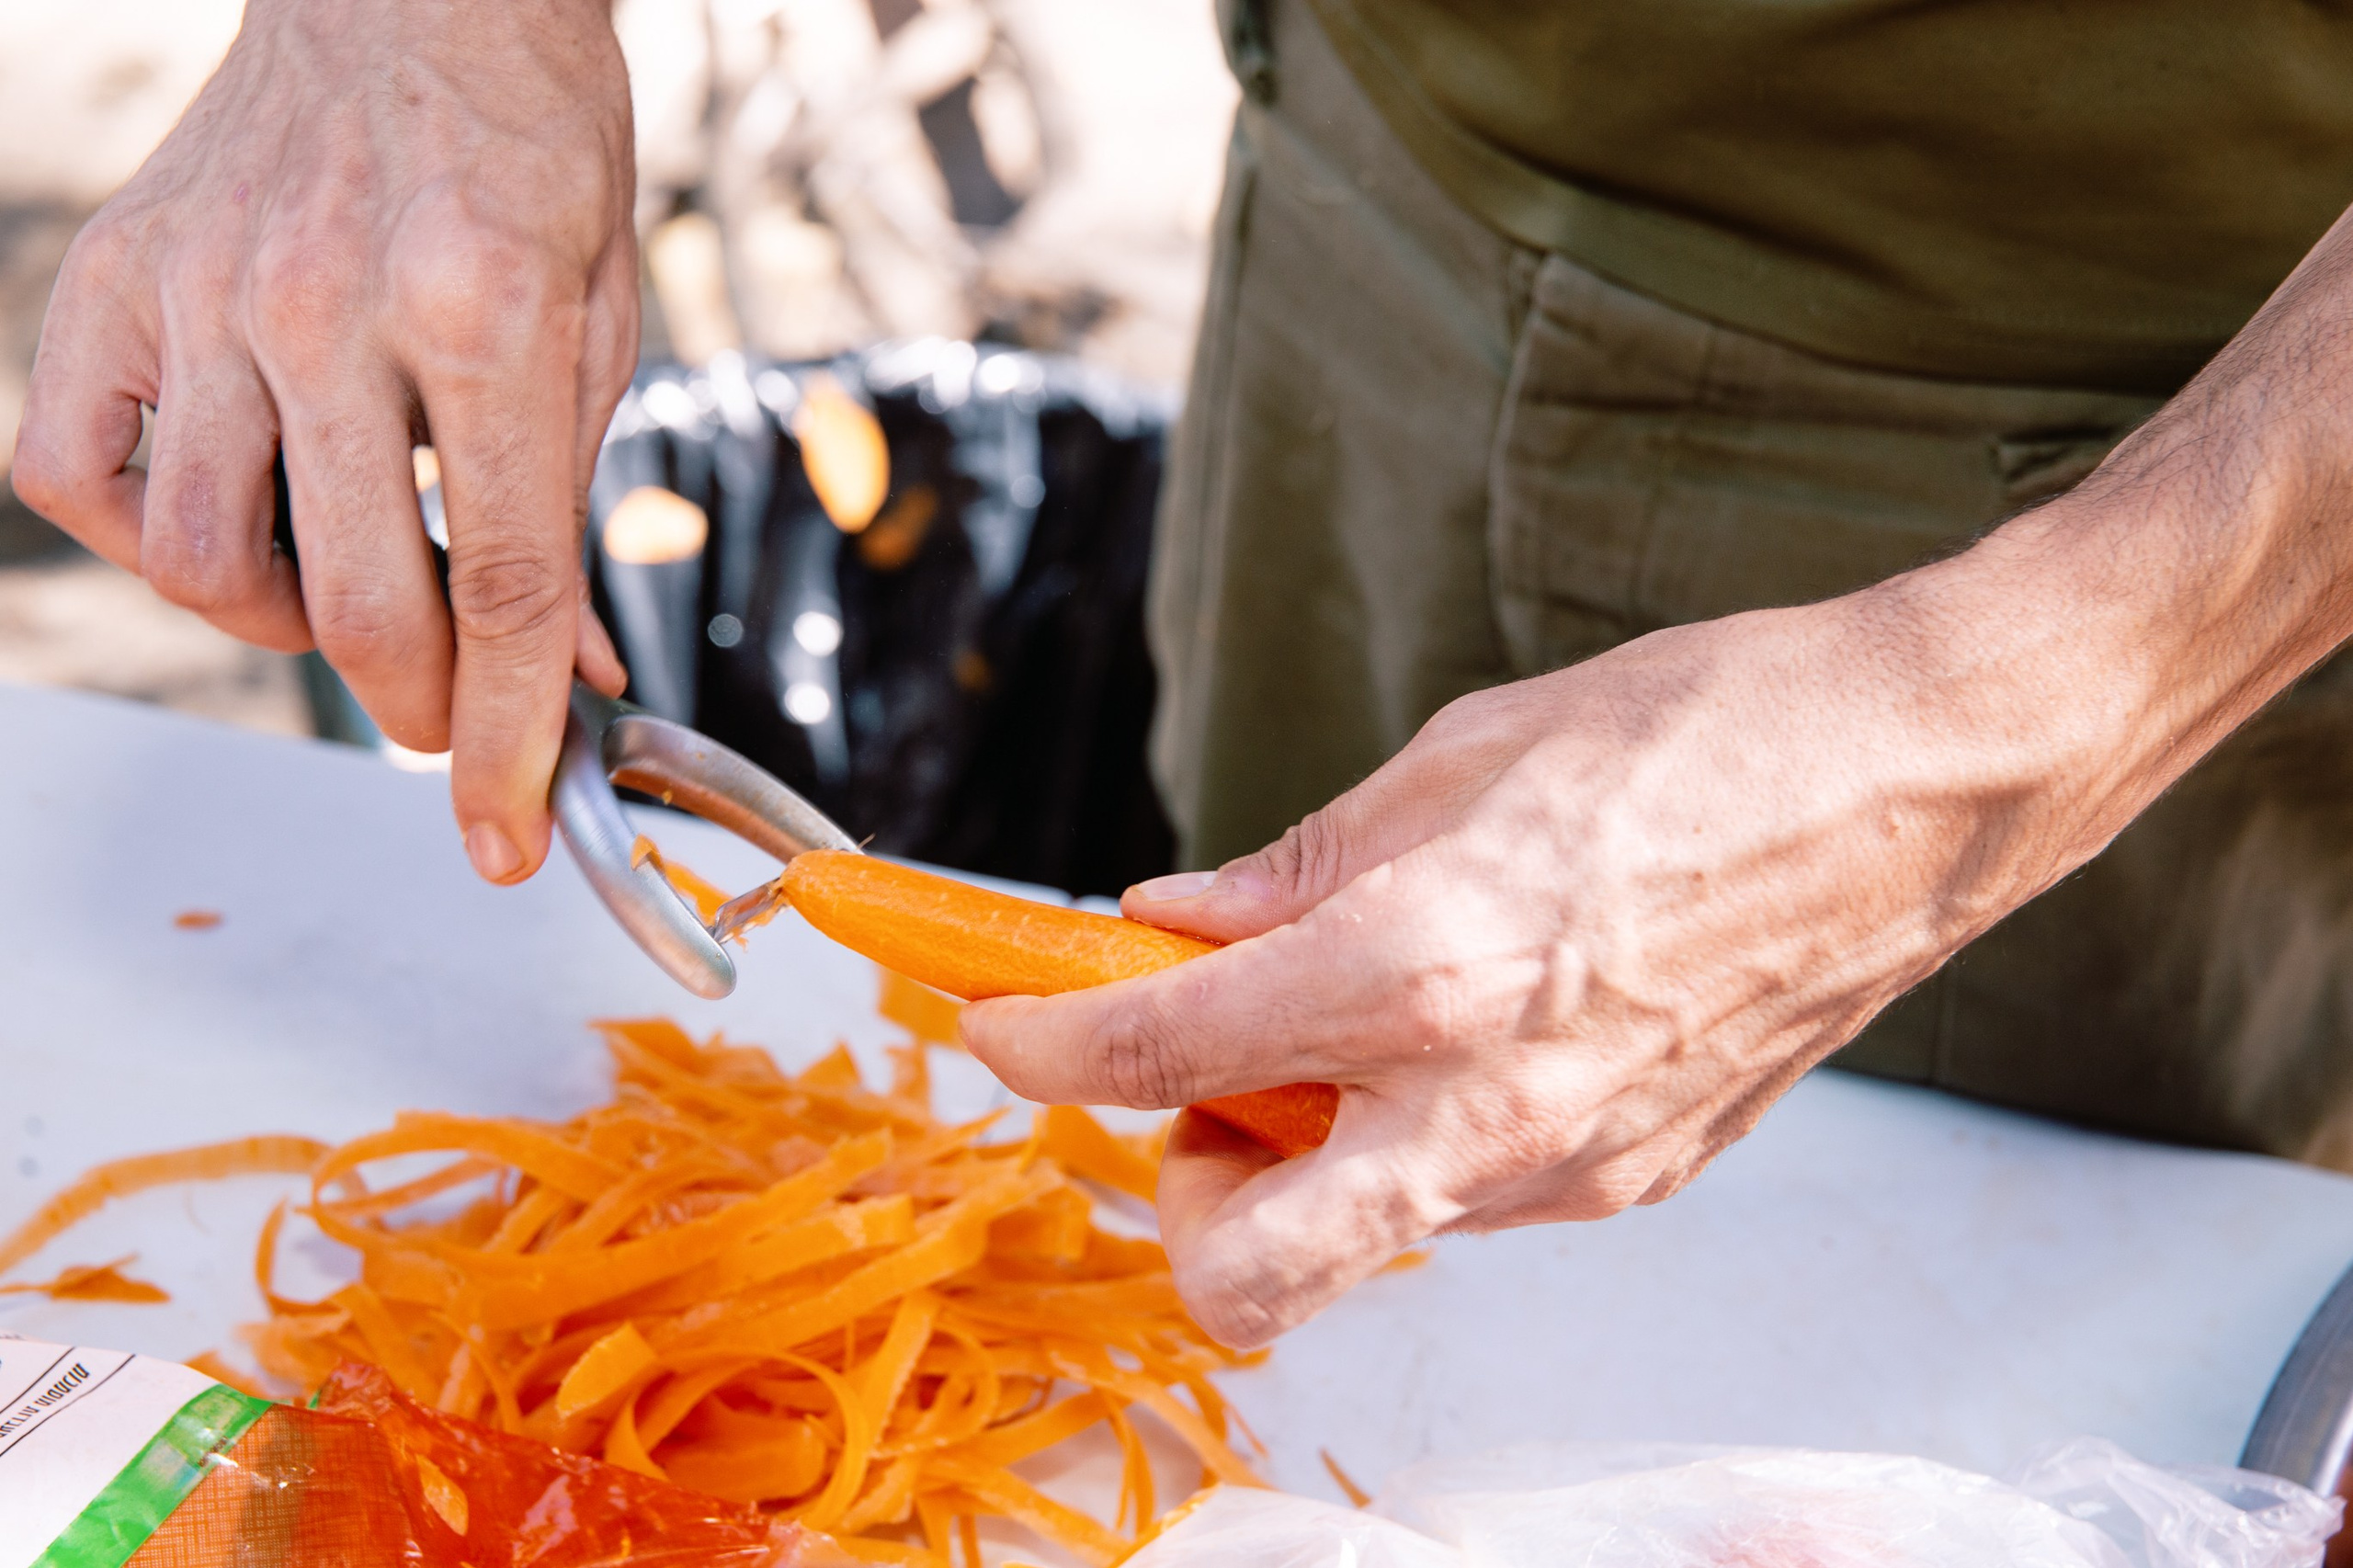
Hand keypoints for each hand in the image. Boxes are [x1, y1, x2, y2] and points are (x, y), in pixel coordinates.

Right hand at [9, 0, 633, 881]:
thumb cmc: (529, 142)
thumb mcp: (604, 318)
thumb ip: (576, 499)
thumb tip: (578, 675)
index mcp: (482, 311)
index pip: (506, 587)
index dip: (511, 738)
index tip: (511, 832)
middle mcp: (326, 306)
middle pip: (362, 603)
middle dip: (420, 713)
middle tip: (449, 724)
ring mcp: (202, 291)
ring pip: (212, 563)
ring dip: (294, 629)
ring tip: (352, 588)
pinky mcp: (111, 276)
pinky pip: (78, 475)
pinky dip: (149, 538)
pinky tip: (232, 516)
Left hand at [963, 249, 2352, 1346]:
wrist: (1925, 779)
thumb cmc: (1712, 730)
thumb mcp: (1464, 751)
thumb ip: (1300, 864)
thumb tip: (1176, 922)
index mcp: (1423, 967)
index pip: (1165, 1051)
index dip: (1045, 1043)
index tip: (1003, 1022)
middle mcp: (1486, 1106)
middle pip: (1248, 1276)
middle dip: (1176, 1201)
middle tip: (1189, 1088)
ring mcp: (1571, 1169)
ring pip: (1365, 1235)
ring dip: (1309, 1157)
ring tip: (1349, 1024)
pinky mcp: (1639, 1183)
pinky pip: (1474, 1199)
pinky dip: (1421, 1136)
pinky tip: (1469, 1029)